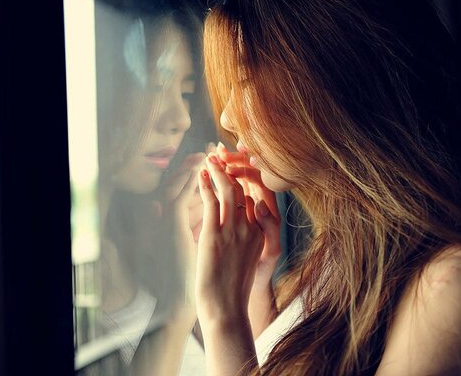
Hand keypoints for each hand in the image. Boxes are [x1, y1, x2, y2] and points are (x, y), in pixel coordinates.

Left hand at [195, 153, 264, 323]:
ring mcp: (234, 230)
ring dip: (219, 169)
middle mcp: (250, 228)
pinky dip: (206, 184)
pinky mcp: (216, 234)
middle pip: (246, 188)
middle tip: (223, 153)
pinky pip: (212, 201)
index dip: (245, 177)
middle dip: (234, 167)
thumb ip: (243, 238)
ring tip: (210, 157)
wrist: (226, 308)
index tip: (235, 164)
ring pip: (230, 189)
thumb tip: (233, 225)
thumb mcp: (244, 259)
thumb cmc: (231, 287)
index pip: (255, 196)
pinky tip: (201, 174)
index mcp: (259, 233)